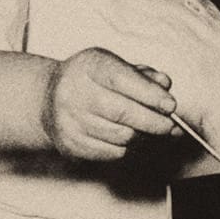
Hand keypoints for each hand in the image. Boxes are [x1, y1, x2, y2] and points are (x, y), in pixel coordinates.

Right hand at [41, 48, 176, 160]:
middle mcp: (75, 92)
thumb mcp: (115, 66)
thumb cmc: (91, 80)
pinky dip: (130, 148)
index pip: (124, 80)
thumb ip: (142, 75)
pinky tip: (133, 139)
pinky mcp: (71, 145)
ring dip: (145, 137)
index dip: (151, 95)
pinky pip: (113, 152)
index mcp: (89, 65)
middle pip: (123, 113)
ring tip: (153, 132)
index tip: (171, 105)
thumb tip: (164, 85)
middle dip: (154, 122)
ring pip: (122, 136)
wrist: (48, 100)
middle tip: (171, 126)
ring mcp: (70, 121)